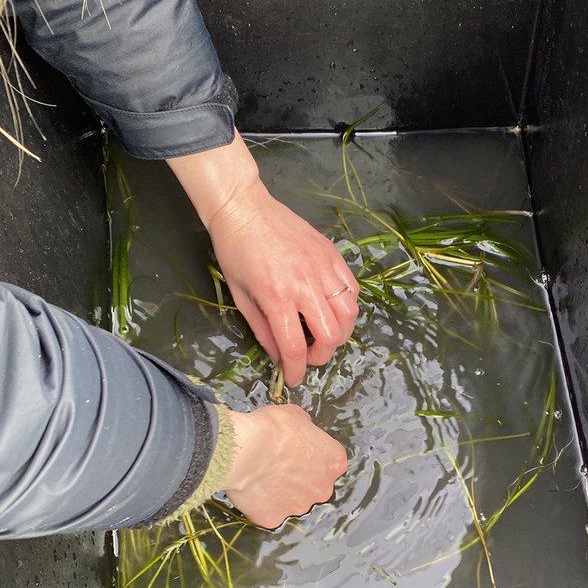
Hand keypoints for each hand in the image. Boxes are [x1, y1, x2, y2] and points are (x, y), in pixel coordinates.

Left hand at [168, 133, 358, 385]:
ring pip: (349, 314)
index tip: (294, 378)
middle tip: (309, 354)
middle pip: (331, 335)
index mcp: (277, 297)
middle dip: (322, 354)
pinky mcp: (333, 255)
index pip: (295, 347)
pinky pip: (352, 289)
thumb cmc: (234, 252)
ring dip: (340, 333)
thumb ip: (262, 329)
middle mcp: (305, 285)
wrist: (244, 208)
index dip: (296, 370)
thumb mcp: (240, 297)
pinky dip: (347, 306)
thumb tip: (279, 355)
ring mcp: (323, 268)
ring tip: (324, 334)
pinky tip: (332, 309)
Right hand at [221, 405, 347, 528]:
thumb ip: (305, 428)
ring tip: (262, 477)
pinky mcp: (275, 519)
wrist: (246, 451)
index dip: (312, 455)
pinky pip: (269, 512)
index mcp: (334, 462)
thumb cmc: (273, 429)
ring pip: (292, 501)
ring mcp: (299, 507)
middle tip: (279, 466)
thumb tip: (301, 431)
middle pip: (314, 485)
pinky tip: (251, 489)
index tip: (297, 451)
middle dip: (300, 478)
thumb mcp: (296, 416)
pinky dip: (261, 504)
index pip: (330, 461)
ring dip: (281, 492)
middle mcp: (322, 489)